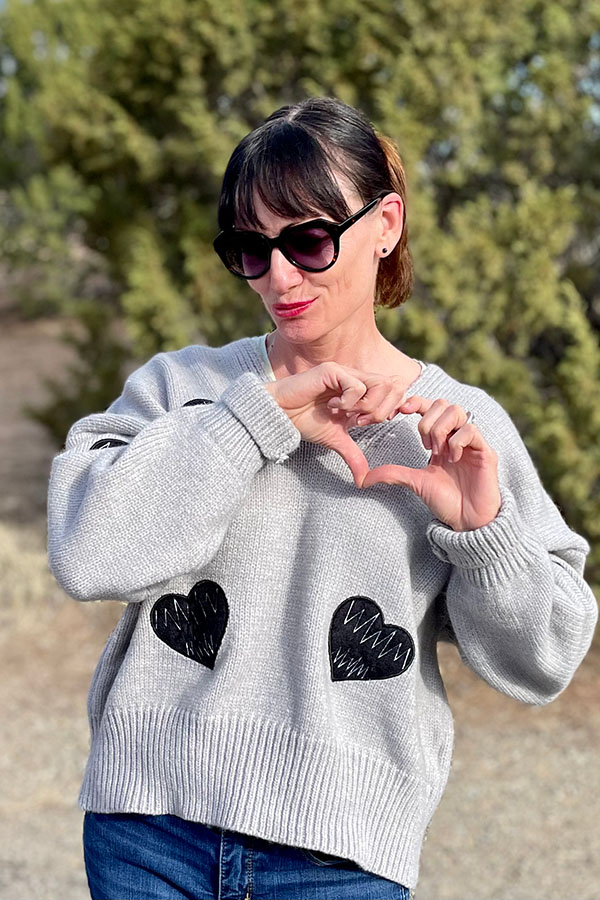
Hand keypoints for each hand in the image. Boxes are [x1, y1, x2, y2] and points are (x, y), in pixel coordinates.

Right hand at [264, 362, 408, 487]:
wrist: (281, 414)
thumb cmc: (305, 421)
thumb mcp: (336, 440)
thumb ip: (353, 455)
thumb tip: (363, 480)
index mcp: (361, 392)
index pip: (395, 391)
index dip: (390, 409)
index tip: (367, 423)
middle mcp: (356, 378)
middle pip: (393, 385)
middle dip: (381, 409)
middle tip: (359, 421)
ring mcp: (346, 373)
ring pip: (380, 383)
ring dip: (368, 404)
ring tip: (348, 414)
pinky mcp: (333, 371)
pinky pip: (356, 385)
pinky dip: (349, 401)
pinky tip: (333, 406)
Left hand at [361, 395, 501, 530]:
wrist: (466, 521)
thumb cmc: (445, 500)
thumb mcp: (414, 482)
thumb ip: (392, 473)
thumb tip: (362, 479)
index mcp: (441, 438)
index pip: (429, 407)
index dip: (415, 402)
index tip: (400, 411)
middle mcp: (457, 435)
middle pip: (443, 403)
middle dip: (427, 421)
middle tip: (424, 446)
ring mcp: (472, 442)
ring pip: (458, 411)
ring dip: (441, 429)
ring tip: (438, 452)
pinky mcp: (485, 452)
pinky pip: (471, 430)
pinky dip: (456, 441)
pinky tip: (451, 458)